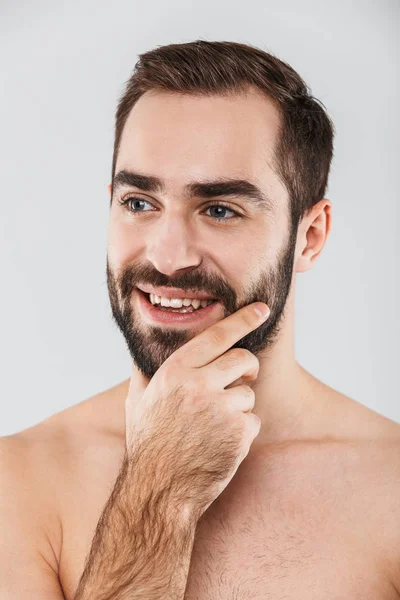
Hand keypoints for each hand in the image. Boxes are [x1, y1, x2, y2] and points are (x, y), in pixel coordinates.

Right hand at [125, 302, 269, 519]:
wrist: (159, 490)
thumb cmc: (148, 445)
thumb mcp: (137, 403)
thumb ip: (143, 374)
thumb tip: (139, 354)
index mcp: (175, 372)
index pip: (216, 336)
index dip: (242, 319)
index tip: (262, 309)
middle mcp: (198, 385)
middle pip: (242, 359)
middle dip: (247, 367)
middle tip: (244, 376)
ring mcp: (221, 409)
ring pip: (248, 393)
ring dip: (239, 407)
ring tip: (216, 427)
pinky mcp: (239, 433)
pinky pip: (253, 420)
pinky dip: (243, 431)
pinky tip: (222, 444)